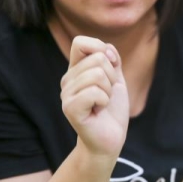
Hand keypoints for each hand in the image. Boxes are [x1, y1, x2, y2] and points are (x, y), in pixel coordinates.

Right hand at [60, 36, 128, 156]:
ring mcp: (66, 94)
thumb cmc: (112, 110)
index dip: (101, 50)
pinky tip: (98, 111)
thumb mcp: (116, 80)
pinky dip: (104, 101)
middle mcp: (67, 79)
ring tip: (102, 104)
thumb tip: (107, 49)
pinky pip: (95, 92)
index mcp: (76, 70)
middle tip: (106, 96)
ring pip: (98, 74)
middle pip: (98, 59)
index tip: (111, 68)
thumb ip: (112, 60)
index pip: (81, 42)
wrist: (111, 138)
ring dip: (108, 91)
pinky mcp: (70, 108)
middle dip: (112, 78)